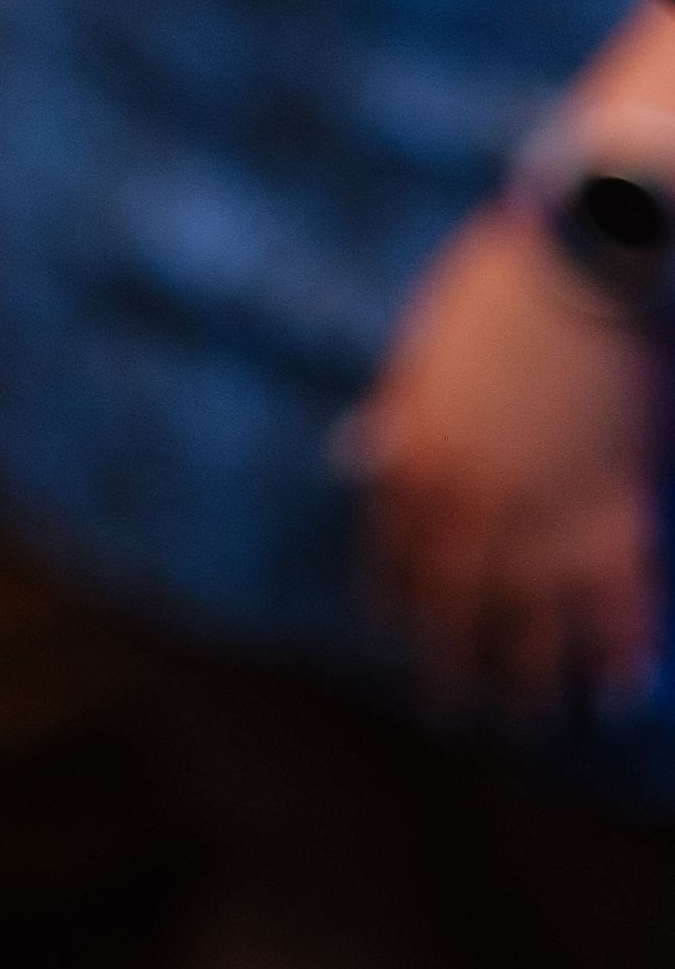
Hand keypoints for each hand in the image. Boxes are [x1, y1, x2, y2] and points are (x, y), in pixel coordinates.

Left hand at [345, 200, 664, 715]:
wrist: (587, 251)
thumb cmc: (504, 286)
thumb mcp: (431, 349)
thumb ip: (399, 414)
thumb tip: (350, 455)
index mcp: (420, 456)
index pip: (396, 551)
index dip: (394, 599)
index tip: (393, 635)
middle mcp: (476, 500)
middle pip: (457, 605)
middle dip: (451, 665)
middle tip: (449, 713)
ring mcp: (547, 511)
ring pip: (534, 622)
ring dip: (529, 679)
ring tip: (527, 716)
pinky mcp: (617, 507)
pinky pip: (617, 602)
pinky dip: (617, 654)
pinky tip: (611, 698)